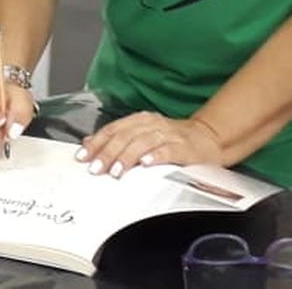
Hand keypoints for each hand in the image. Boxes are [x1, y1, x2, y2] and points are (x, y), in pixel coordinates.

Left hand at [78, 112, 223, 177]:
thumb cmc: (172, 140)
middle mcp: (153, 124)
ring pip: (144, 142)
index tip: (83, 157)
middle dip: (108, 152)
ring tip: (116, 170)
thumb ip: (117, 138)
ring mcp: (170, 135)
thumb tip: (88, 143)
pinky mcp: (186, 148)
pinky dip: (156, 156)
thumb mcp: (142, 135)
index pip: (114, 129)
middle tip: (96, 168)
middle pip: (125, 136)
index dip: (97, 143)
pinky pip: (169, 151)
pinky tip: (146, 164)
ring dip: (128, 156)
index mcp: (141, 121)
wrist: (209, 138)